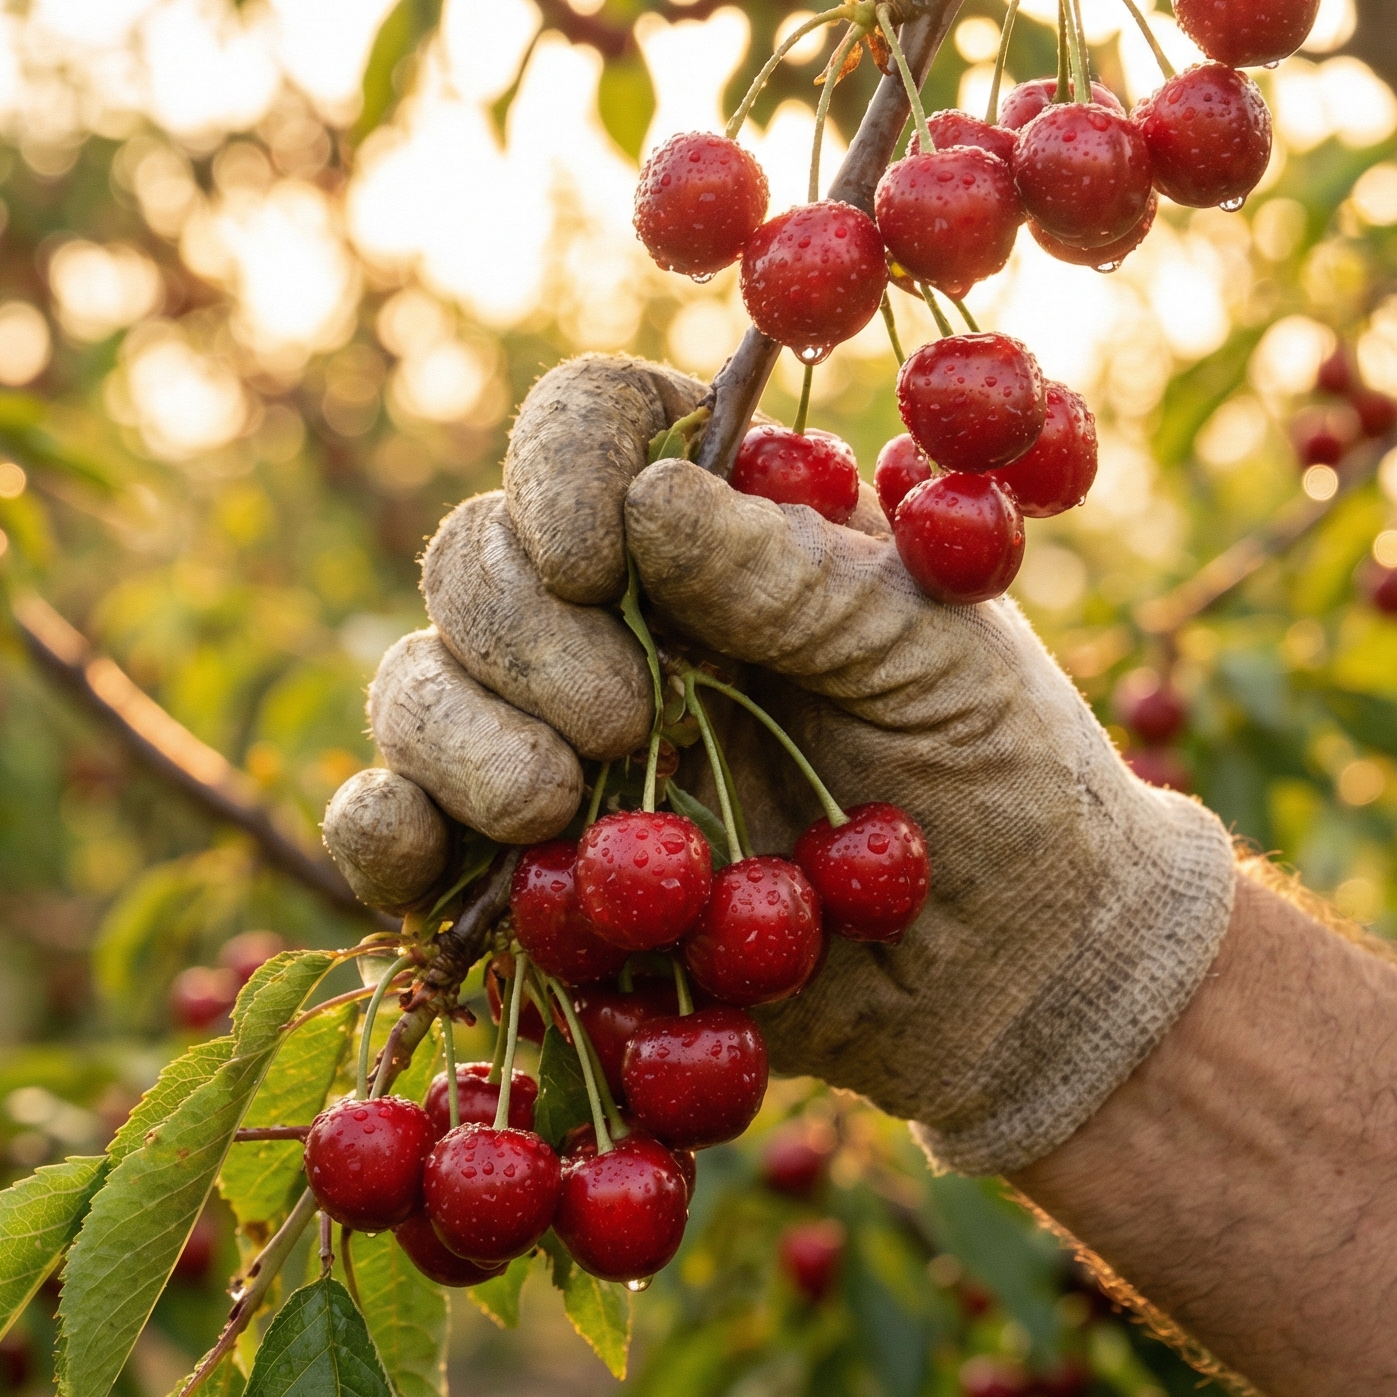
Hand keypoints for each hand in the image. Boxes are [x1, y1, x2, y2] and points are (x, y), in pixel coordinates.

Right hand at [324, 354, 1234, 1173]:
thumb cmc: (1000, 774)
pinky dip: (381, 834)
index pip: (592, 424)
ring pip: (419, 688)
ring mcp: (556, 743)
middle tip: (624, 718)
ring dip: (462, 736)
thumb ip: (797, 576)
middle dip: (522, 633)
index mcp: (717, 521)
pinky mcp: (522, 875)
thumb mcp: (936, 652)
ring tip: (561, 804)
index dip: (561, 465)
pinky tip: (422, 856)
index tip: (595, 553)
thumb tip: (646, 498)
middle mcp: (614, 616)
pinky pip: (394, 830)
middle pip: (477, 558)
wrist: (1015, 972)